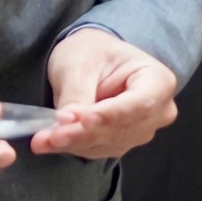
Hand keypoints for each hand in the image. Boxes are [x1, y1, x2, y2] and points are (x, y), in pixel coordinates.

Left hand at [31, 28, 180, 159]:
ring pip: (107, 144)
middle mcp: (157, 112)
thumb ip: (77, 92)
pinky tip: (48, 141)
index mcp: (159, 82)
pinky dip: (71, 146)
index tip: (84, 119)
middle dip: (83, 133)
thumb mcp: (81, 62)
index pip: (140, 104)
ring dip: (73, 143)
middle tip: (50, 135)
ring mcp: (140, 131)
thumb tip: (68, 121)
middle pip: (121, 130)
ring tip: (42, 139)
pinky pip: (96, 149)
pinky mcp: (120, 143)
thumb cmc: (93, 52)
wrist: (92, 59)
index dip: (111, 114)